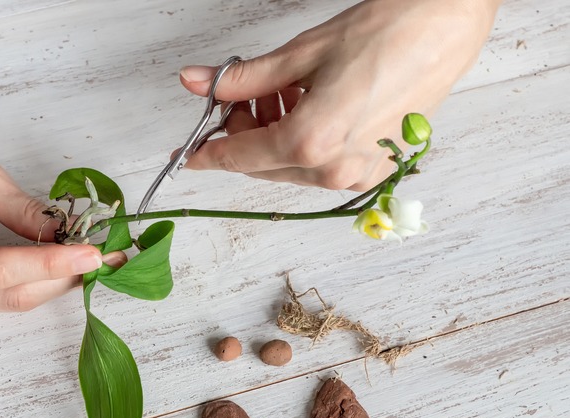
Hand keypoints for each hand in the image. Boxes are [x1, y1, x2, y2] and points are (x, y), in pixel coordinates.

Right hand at [0, 136, 122, 316]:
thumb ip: (22, 209)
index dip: (47, 264)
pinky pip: (4, 301)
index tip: (91, 254)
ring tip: (89, 260)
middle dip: (61, 276)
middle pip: (8, 293)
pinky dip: (37, 285)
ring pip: (12, 302)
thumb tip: (64, 233)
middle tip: (105, 258)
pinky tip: (61, 268)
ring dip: (55, 283)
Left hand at [179, 0, 499, 190]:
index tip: (188, 155)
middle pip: (263, 165)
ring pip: (291, 167)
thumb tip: (196, 82)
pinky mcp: (378, 169)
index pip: (239, 157)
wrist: (446, 26)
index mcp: (310, 142)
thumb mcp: (300, 54)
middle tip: (240, 99)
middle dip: (243, 135)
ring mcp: (359, 175)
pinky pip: (321, 167)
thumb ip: (243, 79)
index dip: (208, 154)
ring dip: (274, 137)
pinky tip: (308, 107)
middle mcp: (334, 169)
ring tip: (282, 94)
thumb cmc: (384, 33)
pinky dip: (304, 143)